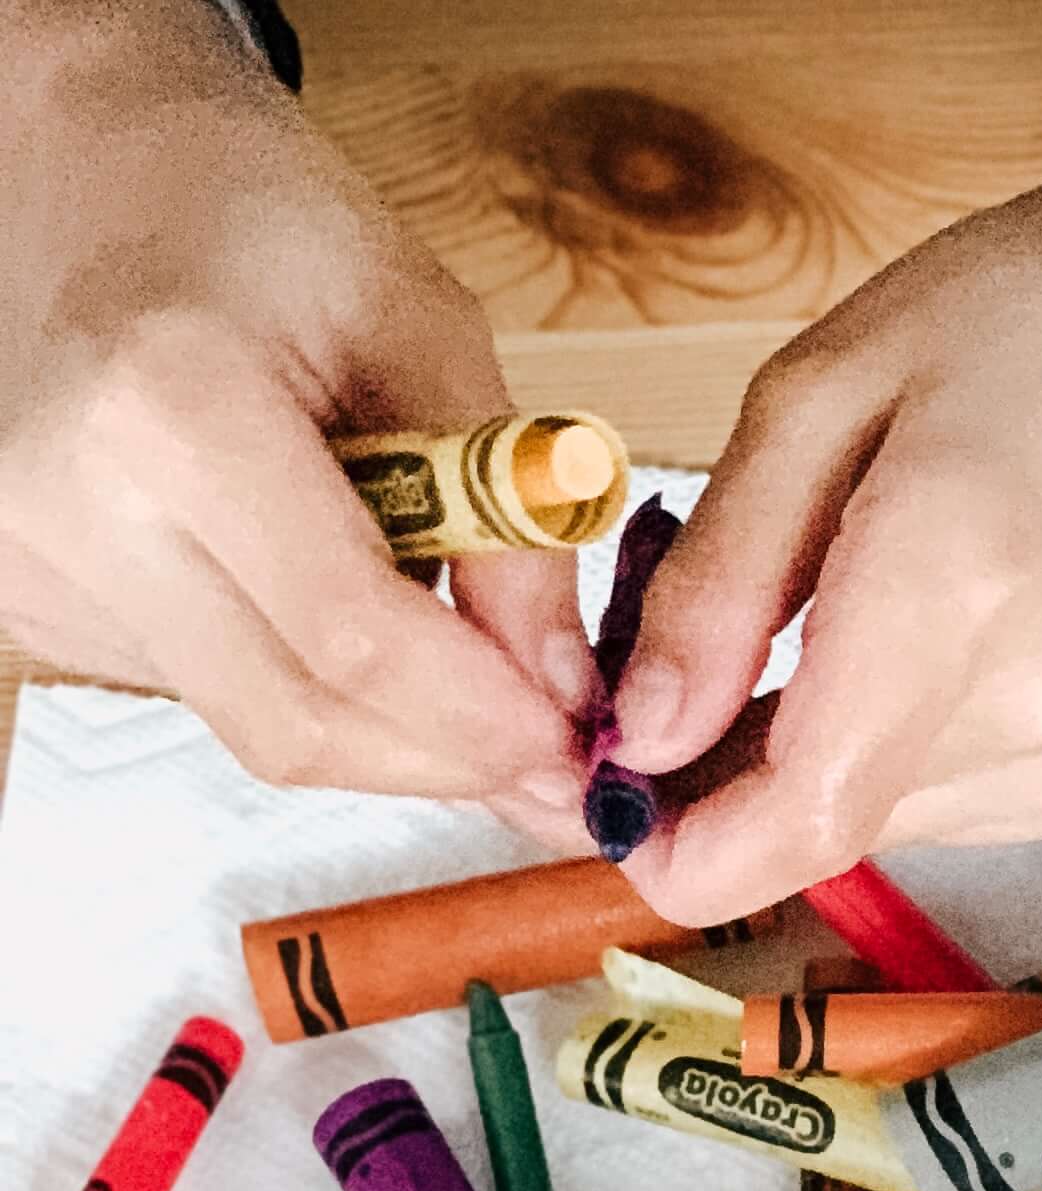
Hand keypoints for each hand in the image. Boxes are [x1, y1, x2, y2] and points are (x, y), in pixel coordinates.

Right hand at [0, 0, 593, 826]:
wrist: (84, 168)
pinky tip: (333, 602)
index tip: (578, 747)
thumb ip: (504, 507)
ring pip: (258, 730)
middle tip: (547, 753)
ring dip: (387, 729)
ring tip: (452, 657)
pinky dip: (309, 682)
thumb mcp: (418, 317)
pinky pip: (213, 694)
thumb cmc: (248, 212)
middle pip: (299, 725)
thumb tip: (561, 688)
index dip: (484, 719)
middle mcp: (73, 504)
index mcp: (166, 405)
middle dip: (447, 761)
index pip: (351, 637)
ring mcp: (38, 564)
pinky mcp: (37, 602)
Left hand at [606, 60, 1041, 925]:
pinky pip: (936, 809)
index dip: (689, 853)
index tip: (609, 817)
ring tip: (823, 615)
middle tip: (693, 652)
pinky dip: (882, 751)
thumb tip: (643, 740)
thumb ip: (719, 581)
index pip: (806, 809)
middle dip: (725, 777)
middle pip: (825, 822)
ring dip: (805, 757)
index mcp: (956, 583)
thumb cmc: (1008, 328)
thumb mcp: (814, 398)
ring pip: (873, 823)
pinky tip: (906, 645)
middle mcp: (1038, 705)